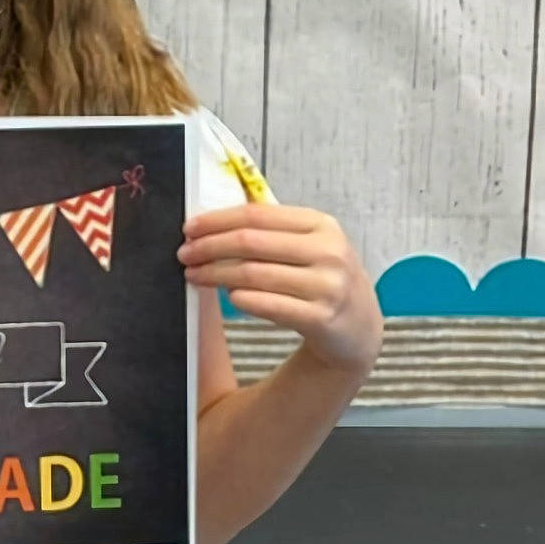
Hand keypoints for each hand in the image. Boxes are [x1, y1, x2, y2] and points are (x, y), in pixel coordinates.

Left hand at [178, 204, 382, 375]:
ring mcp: (327, 286)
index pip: (257, 214)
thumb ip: (273, 230)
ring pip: (253, 274)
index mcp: (321, 225)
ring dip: (215, 274)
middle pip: (250, 242)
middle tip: (184, 254)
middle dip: (209, 247)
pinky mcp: (321, 318)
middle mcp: (328, 251)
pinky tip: (227, 298)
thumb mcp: (311, 246)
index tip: (190, 228)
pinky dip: (241, 300)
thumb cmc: (324, 280)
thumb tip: (215, 220)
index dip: (217, 220)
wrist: (360, 328)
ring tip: (194, 276)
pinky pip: (268, 305)